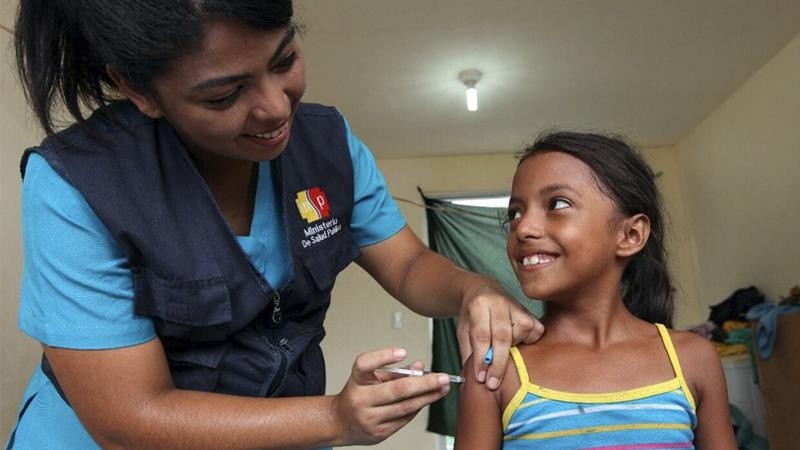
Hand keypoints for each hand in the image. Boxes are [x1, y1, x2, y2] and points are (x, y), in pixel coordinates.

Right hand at [331, 347, 451, 445]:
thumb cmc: (358, 395)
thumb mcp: (369, 377)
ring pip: (405, 407)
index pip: (365, 364)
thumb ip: (394, 371)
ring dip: (428, 397)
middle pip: (397, 390)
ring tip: (443, 388)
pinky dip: (418, 407)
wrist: (340, 423)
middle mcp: (360, 400)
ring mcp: (369, 419)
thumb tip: (419, 366)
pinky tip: (428, 399)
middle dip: (425, 383)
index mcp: (357, 381)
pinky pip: (405, 419)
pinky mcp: (379, 433)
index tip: (402, 352)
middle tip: (442, 377)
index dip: (383, 356)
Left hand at [457, 278, 543, 389]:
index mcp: (479, 305)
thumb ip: (469, 353)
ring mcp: (517, 306)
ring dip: (514, 349)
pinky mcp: (530, 311)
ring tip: (503, 355)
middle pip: (502, 336)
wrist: (482, 290)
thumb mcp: (463, 331)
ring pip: (522, 332)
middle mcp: (499, 303)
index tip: (481, 378)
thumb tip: (473, 379)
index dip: (482, 359)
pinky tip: (517, 344)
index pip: (482, 335)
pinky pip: (535, 331)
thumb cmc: (472, 315)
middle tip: (493, 383)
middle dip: (498, 363)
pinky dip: (528, 342)